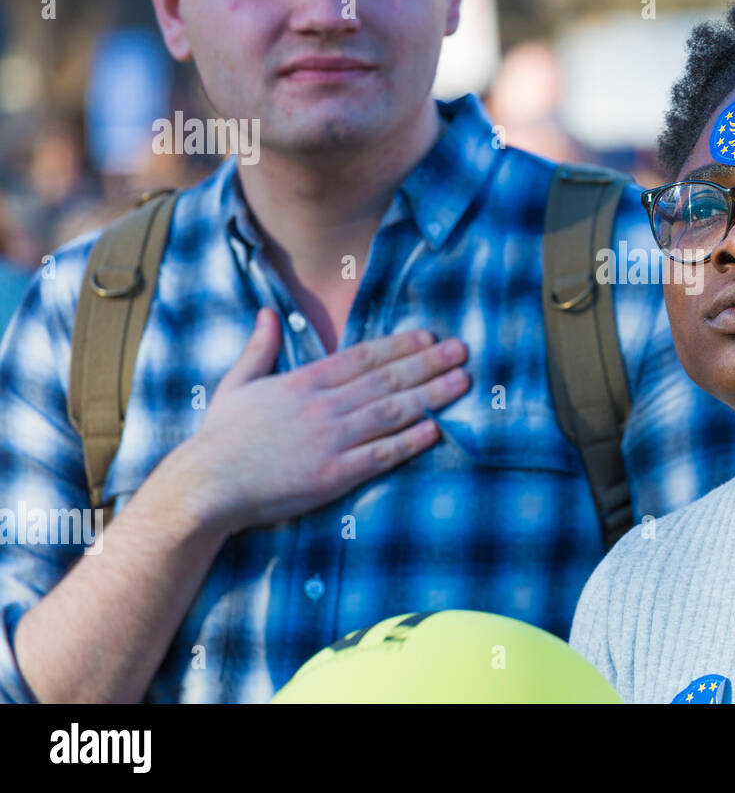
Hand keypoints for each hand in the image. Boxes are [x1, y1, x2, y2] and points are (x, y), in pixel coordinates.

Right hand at [164, 308, 469, 535]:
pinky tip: (437, 428)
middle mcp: (324, 405)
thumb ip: (260, 348)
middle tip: (463, 350)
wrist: (206, 486)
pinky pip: (382, 454)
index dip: (400, 345)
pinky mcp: (335, 475)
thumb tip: (269, 312)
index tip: (430, 336)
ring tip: (463, 381)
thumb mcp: (237, 384)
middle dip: (429, 363)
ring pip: (393, 411)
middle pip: (387, 379)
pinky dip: (411, 440)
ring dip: (432, 395)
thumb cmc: (219, 438)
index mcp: (303, 381)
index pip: (363, 357)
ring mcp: (332, 440)